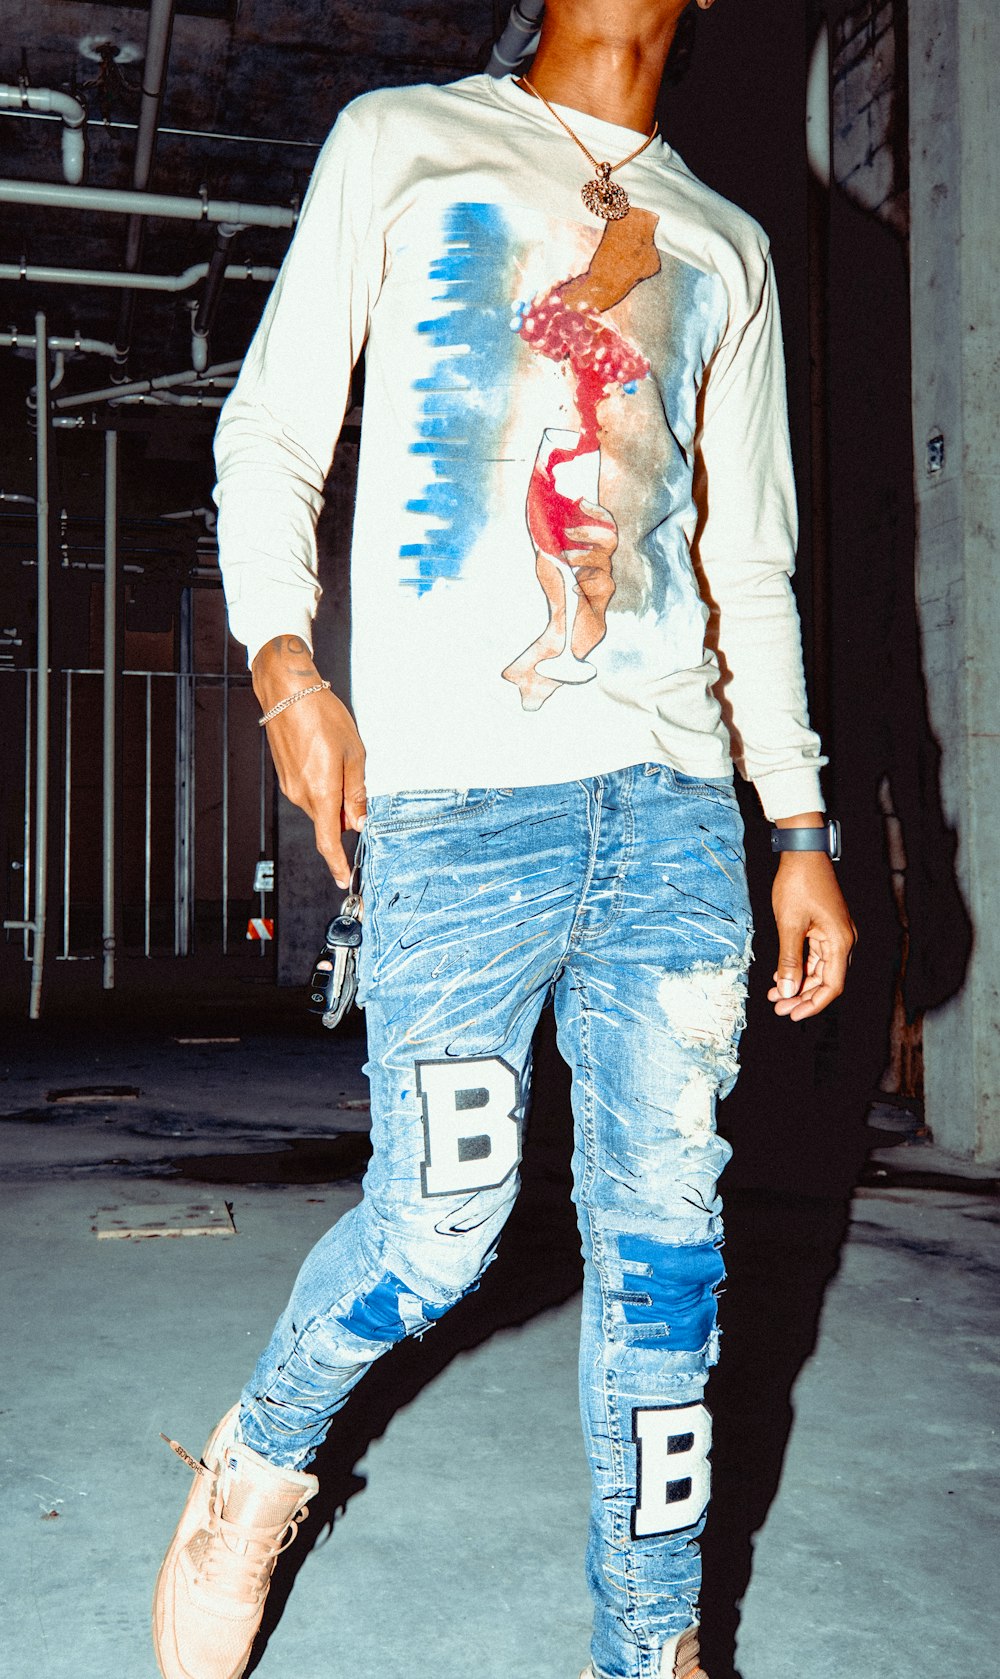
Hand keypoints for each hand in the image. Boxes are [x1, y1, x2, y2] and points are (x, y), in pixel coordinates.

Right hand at [253, 636, 366, 887]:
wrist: (288, 693)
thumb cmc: (322, 716)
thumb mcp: (355, 753)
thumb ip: (357, 792)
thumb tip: (359, 821)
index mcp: (322, 791)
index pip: (328, 840)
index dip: (337, 864)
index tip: (343, 880)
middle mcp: (302, 794)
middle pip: (329, 821)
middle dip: (345, 813)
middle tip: (356, 781)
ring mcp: (290, 786)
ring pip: (320, 806)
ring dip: (334, 795)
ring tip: (338, 758)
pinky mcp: (286, 777)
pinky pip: (310, 792)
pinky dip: (322, 785)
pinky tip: (325, 756)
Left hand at [769, 851, 856, 1020]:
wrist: (803, 852)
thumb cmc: (798, 883)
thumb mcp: (789, 925)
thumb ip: (789, 960)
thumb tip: (787, 990)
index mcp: (839, 942)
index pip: (831, 986)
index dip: (813, 1004)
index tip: (792, 1015)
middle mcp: (842, 940)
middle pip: (826, 981)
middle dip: (801, 997)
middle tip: (778, 1008)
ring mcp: (834, 934)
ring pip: (818, 970)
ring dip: (797, 983)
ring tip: (774, 995)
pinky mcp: (824, 928)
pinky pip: (814, 956)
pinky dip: (798, 967)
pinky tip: (779, 974)